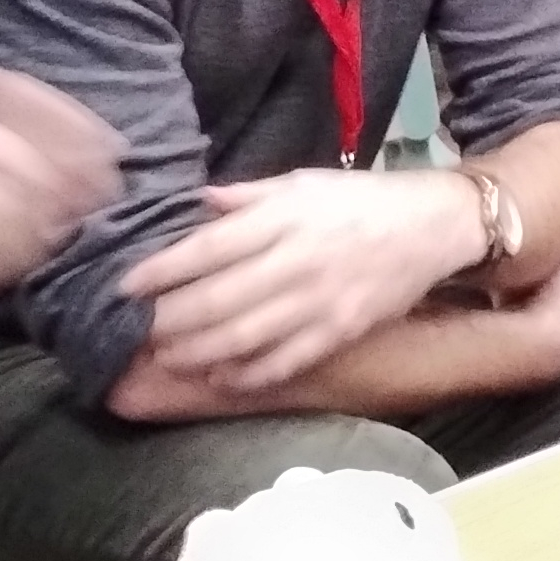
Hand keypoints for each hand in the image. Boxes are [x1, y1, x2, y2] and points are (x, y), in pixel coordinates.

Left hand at [124, 165, 482, 392]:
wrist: (433, 226)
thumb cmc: (361, 200)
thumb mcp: (303, 182)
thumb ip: (247, 196)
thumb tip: (195, 203)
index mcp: (284, 218)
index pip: (208, 248)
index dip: (162, 270)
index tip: (126, 286)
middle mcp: (297, 261)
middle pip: (217, 300)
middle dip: (168, 321)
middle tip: (134, 332)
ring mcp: (319, 302)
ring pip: (244, 338)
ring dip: (196, 353)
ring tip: (164, 358)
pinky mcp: (339, 331)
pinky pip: (284, 361)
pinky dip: (247, 374)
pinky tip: (218, 378)